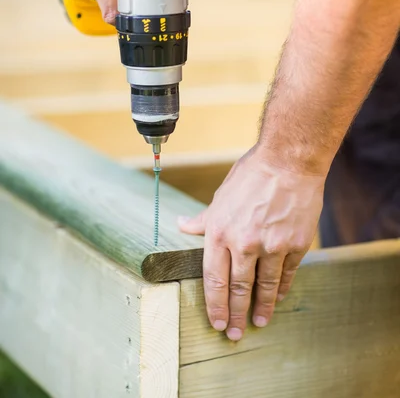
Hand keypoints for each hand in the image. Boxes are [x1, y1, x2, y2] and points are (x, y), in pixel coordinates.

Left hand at [179, 145, 323, 340]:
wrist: (288, 162)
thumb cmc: (251, 175)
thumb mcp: (221, 197)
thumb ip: (204, 219)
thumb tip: (182, 225)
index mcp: (220, 232)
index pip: (214, 279)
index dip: (215, 305)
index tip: (217, 322)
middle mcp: (244, 244)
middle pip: (238, 289)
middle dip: (235, 315)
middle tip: (235, 334)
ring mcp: (272, 246)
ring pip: (264, 287)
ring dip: (261, 309)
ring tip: (259, 323)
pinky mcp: (296, 244)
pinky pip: (287, 274)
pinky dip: (281, 289)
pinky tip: (277, 297)